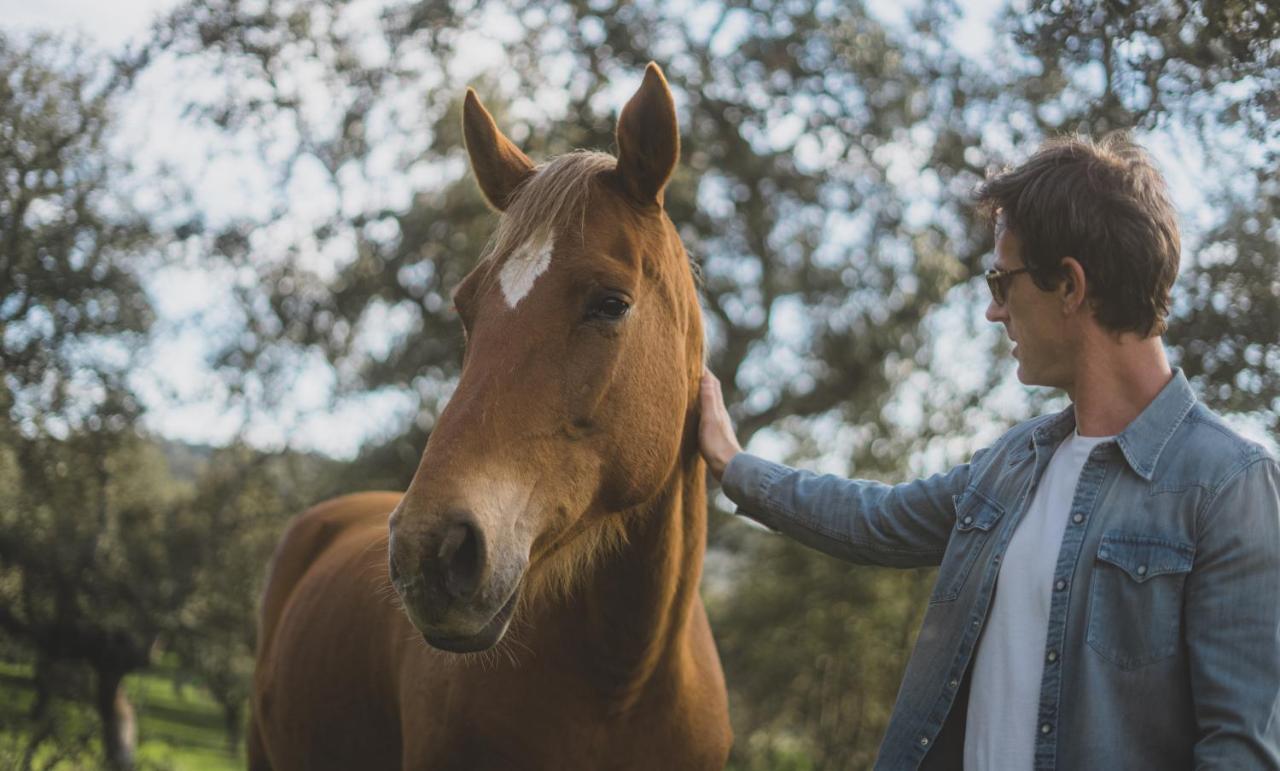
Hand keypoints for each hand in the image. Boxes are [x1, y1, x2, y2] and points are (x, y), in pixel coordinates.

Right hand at [698, 367, 742, 481]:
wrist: (727, 467)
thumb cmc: (717, 445)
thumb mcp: (709, 420)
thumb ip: (708, 400)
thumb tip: (706, 377)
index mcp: (717, 407)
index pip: (711, 382)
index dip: (703, 370)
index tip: (694, 359)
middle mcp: (719, 412)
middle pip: (712, 390)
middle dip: (702, 378)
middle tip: (690, 369)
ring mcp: (717, 423)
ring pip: (709, 402)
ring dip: (701, 392)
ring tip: (689, 387)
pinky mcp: (714, 433)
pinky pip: (705, 414)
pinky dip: (699, 407)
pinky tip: (694, 412)